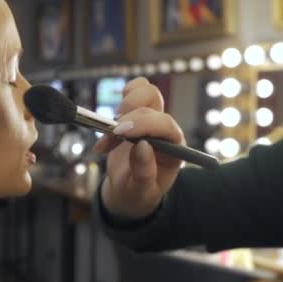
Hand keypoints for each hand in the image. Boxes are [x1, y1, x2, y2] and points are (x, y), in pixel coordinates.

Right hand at [93, 78, 183, 218]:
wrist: (127, 189)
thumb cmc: (137, 193)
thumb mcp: (140, 192)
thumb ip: (144, 173)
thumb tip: (142, 146)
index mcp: (174, 149)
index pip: (165, 126)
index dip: (143, 125)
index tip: (120, 132)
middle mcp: (166, 131)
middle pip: (151, 108)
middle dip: (127, 121)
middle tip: (108, 139)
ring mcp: (153, 118)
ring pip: (146, 91)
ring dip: (125, 106)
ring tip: (111, 132)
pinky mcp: (139, 111)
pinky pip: (137, 88)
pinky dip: (123, 95)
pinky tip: (115, 116)